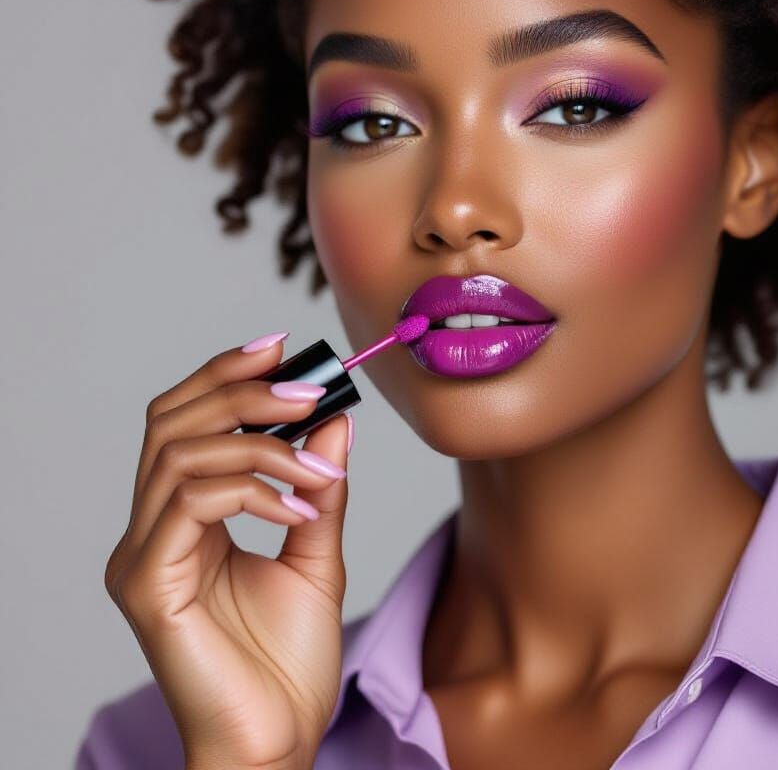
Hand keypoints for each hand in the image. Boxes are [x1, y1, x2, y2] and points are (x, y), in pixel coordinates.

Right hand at [104, 334, 352, 769]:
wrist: (279, 740)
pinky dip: (254, 490)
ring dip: (261, 444)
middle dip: (242, 393)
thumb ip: (317, 486)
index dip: (226, 376)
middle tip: (308, 390)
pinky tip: (303, 509)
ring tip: (318, 467)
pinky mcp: (148, 586)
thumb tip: (335, 420)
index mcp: (183, 519)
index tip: (284, 348)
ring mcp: (142, 557)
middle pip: (172, 423)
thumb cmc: (288, 661)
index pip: (185, 421)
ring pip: (181, 454)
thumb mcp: (316, 552)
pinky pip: (193, 503)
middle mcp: (151, 531)